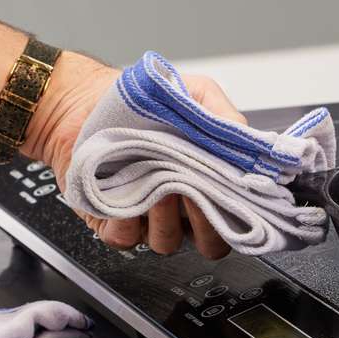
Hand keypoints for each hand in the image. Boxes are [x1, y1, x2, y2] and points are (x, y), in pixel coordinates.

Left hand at [33, 55, 243, 258]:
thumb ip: (228, 119)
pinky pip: (126, 238)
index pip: (235, 222)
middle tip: (194, 190)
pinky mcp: (112, 221)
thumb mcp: (198, 94)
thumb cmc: (142, 101)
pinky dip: (127, 219)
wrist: (85, 100)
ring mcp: (148, 217)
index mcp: (207, 183)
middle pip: (209, 243)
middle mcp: (181, 207)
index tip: (230, 195)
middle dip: (205, 221)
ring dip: (165, 217)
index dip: (236, 217)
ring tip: (157, 184)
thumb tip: (252, 145)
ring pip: (168, 242)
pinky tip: (125, 193)